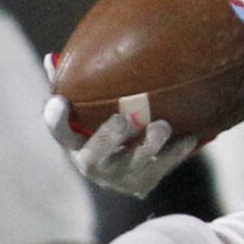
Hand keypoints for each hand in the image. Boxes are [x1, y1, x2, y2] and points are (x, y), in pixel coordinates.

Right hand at [40, 79, 202, 198]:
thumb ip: (71, 84)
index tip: (60, 101)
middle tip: (123, 119)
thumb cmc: (99, 126)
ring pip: (133, 166)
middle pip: (94, 157)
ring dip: (149, 146)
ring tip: (162, 126)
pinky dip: (175, 154)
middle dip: (108, 138)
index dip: (55, 119)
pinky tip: (190, 136)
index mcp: (73, 144)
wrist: (121, 170)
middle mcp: (92, 166)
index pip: (59, 132)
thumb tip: (53, 57)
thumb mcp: (84, 110)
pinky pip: (161, 170)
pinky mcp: (143, 185)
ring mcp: (118, 179)